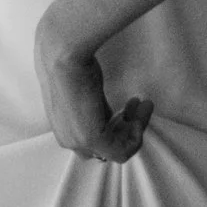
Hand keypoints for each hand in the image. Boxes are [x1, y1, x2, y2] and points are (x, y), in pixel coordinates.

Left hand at [34, 22, 150, 163]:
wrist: (64, 55)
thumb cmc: (71, 63)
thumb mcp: (85, 93)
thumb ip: (96, 109)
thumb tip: (110, 116)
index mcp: (62, 129)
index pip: (93, 143)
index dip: (116, 127)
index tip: (129, 106)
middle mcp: (67, 140)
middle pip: (105, 150)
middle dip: (126, 129)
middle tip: (138, 106)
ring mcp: (78, 141)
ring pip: (115, 151)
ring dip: (135, 129)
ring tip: (144, 105)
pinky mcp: (91, 138)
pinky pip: (121, 151)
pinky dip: (137, 134)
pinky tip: (141, 110)